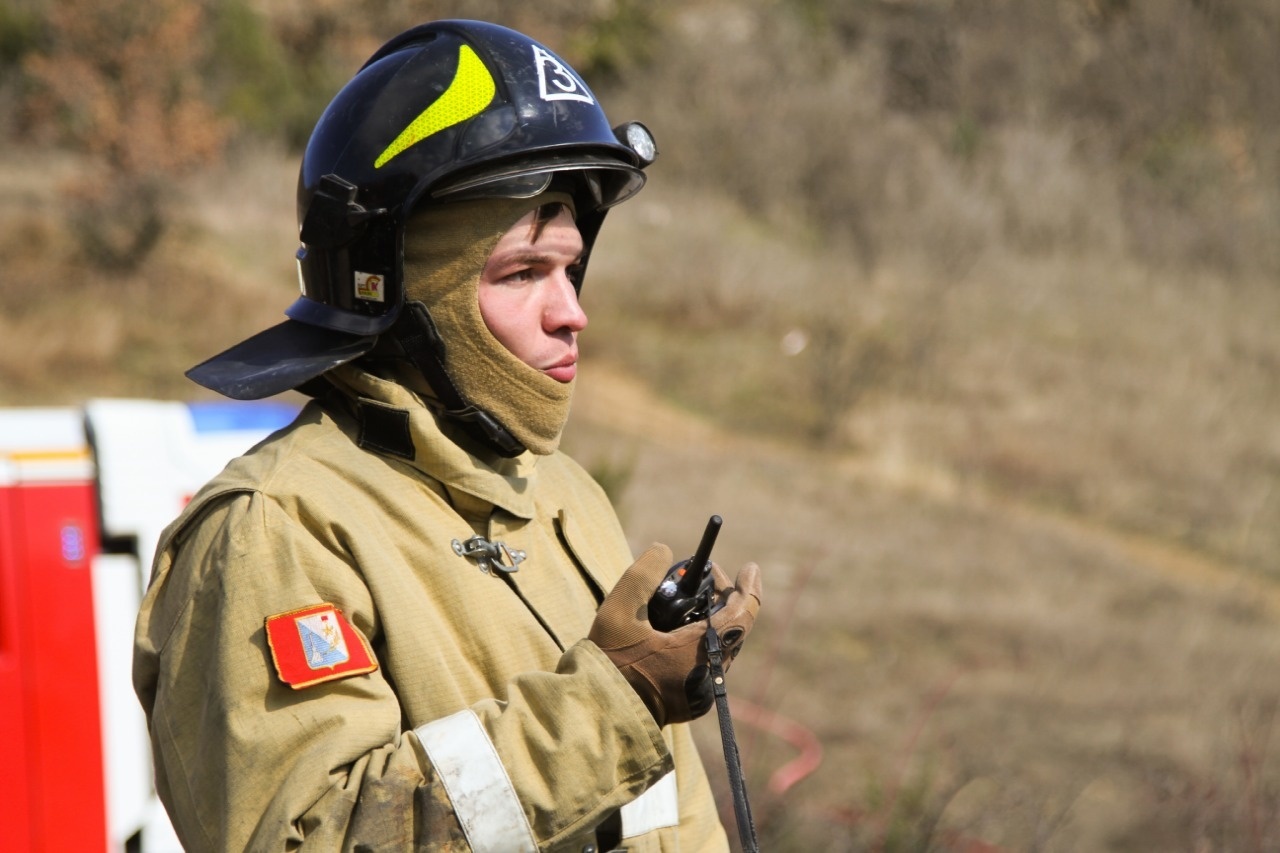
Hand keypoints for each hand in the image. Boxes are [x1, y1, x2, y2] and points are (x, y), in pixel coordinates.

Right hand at [589, 544, 761, 725]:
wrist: (596, 713)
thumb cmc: (607, 662)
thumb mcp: (618, 610)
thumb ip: (643, 575)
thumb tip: (664, 551)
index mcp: (698, 654)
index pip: (741, 615)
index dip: (749, 587)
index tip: (750, 567)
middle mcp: (708, 676)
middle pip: (733, 629)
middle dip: (725, 599)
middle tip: (708, 576)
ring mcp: (702, 694)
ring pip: (721, 647)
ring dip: (714, 620)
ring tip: (692, 598)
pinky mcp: (691, 703)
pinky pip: (708, 664)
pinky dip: (703, 641)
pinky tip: (681, 628)